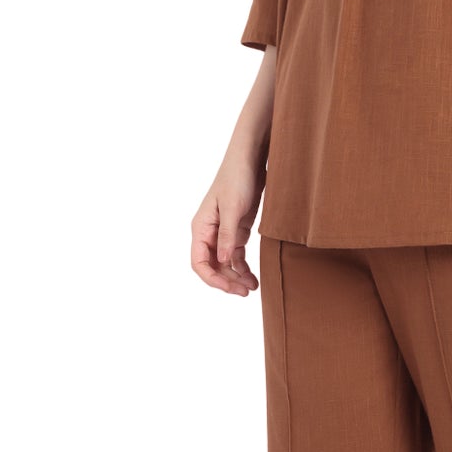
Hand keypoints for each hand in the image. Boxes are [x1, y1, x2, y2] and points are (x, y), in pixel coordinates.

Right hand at [192, 158, 263, 295]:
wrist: (250, 159)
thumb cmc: (238, 178)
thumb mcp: (233, 207)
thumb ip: (227, 235)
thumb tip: (221, 261)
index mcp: (201, 228)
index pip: (199, 262)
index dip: (212, 279)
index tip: (230, 288)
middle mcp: (208, 232)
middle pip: (212, 266)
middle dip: (227, 281)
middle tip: (245, 292)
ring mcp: (222, 232)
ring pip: (224, 263)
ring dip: (236, 277)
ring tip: (252, 287)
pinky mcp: (236, 229)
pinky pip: (236, 255)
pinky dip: (243, 267)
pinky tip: (252, 277)